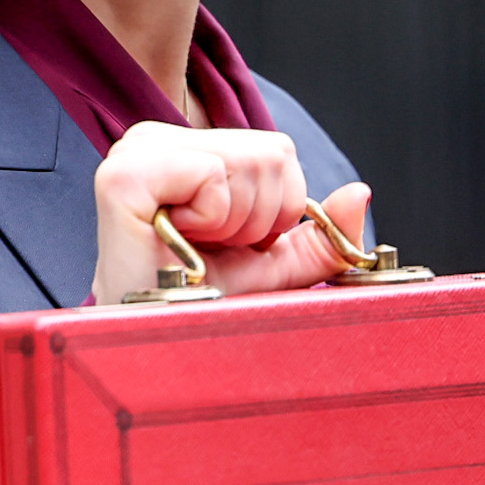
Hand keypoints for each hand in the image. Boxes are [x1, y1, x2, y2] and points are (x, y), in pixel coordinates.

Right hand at [89, 122, 377, 303]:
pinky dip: (212, 220)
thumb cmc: (198, 304)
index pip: (278, 150)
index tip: (229, 244)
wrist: (151, 347)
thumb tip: (361, 194)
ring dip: (237, 224)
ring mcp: (135, 151)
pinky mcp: (123, 176)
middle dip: (260, 219)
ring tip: (193, 249)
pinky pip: (211, 175)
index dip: (276, 210)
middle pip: (271, 152)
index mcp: (184, 148)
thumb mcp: (272, 268)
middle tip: (211, 251)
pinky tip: (176, 242)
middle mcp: (155, 137)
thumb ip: (317, 235)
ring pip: (250, 160)